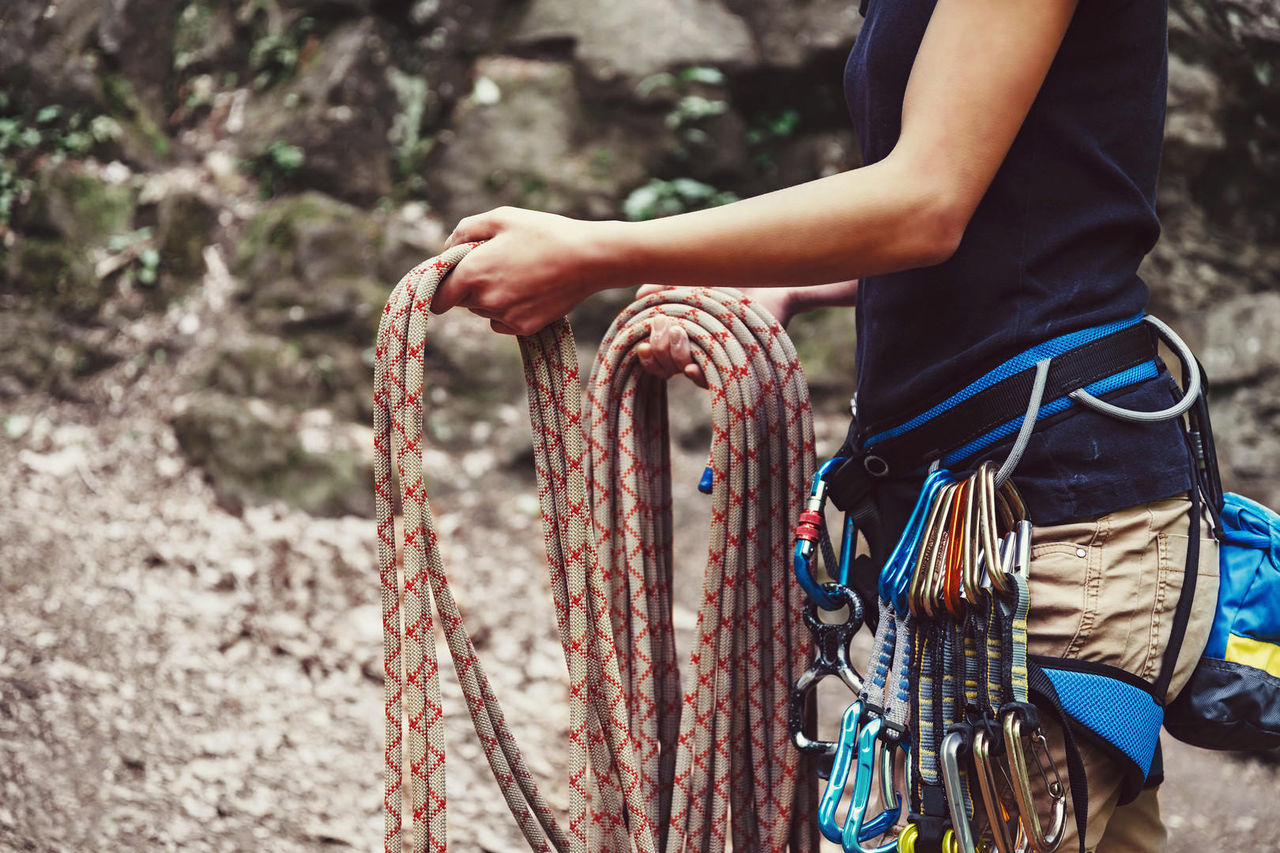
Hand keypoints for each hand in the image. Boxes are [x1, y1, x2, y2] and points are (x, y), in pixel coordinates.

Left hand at [433, 207, 625, 335]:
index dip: (441, 285)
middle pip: (461, 301)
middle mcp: (485, 300)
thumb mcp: (501, 218)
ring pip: (484, 310)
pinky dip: (509, 310)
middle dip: (470, 285)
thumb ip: (465, 230)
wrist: (589, 259)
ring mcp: (505, 317)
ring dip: (490, 297)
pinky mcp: (524, 328)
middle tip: (496, 263)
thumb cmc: (544, 233)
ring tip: (519, 273)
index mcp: (473, 272)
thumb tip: (447, 247)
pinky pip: (503, 322)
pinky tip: (530, 290)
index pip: (437, 296)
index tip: (450, 277)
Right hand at [634, 285, 795, 388]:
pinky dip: (697, 374)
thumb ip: (664, 286)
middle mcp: (695, 350)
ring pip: (683, 370)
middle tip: (665, 324)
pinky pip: (710, 378)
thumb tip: (639, 296)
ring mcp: (714, 358)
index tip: (642, 342)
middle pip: (664, 365)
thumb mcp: (690, 280)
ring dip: (675, 355)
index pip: (655, 356)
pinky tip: (689, 367)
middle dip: (659, 349)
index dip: (646, 354)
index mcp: (681, 336)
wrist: (766, 280)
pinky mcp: (733, 364)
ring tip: (678, 332)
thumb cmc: (729, 280)